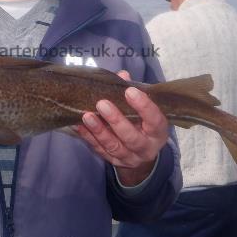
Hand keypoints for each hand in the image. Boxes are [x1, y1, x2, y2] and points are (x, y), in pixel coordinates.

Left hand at [75, 71, 169, 186]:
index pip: (154, 120)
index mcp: (158, 132)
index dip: (143, 106)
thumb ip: (134, 92)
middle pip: (131, 137)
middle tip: (102, 103)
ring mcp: (129, 157)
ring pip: (113, 146)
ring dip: (98, 130)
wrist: (142, 152)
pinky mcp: (114, 161)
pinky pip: (100, 150)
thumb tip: (122, 75)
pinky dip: (89, 138)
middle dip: (116, 120)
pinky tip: (79, 126)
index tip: (129, 90)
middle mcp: (145, 147)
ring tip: (86, 116)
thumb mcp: (147, 110)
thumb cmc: (144, 123)